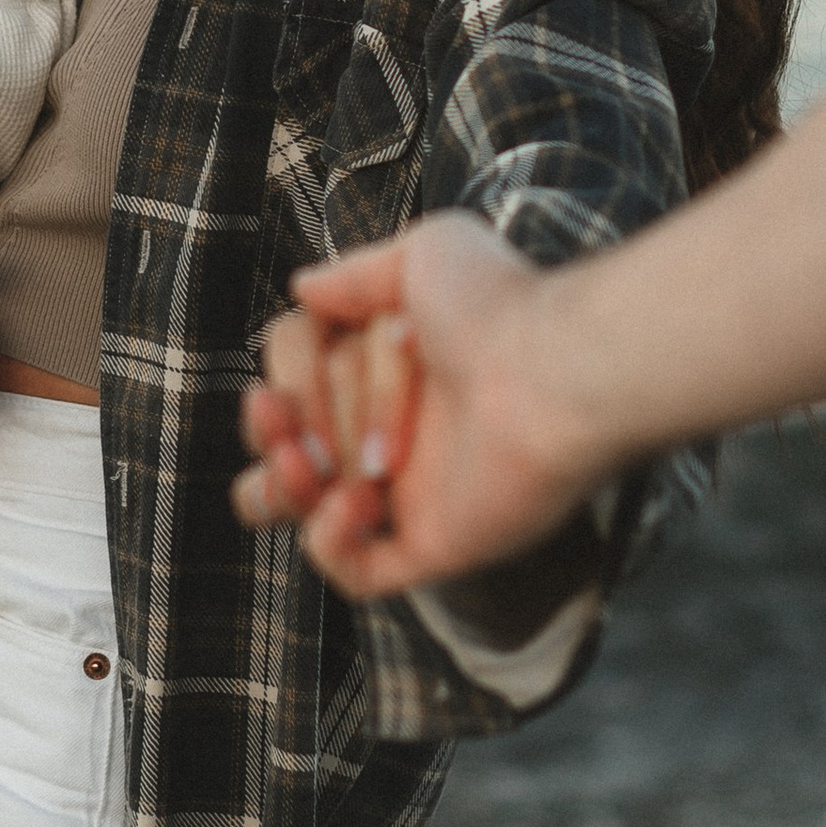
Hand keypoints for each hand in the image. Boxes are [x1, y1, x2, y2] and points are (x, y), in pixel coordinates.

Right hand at [232, 213, 603, 594]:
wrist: (551, 371)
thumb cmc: (497, 308)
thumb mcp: (425, 253)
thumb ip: (358, 273)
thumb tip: (304, 287)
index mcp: (388, 369)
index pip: (298, 380)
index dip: (292, 375)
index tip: (323, 350)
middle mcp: (393, 428)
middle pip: (289, 442)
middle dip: (274, 430)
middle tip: (288, 422)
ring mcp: (412, 491)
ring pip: (305, 510)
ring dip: (279, 488)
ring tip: (304, 464)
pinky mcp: (432, 544)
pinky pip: (355, 573)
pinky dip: (332, 544)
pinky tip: (358, 503)